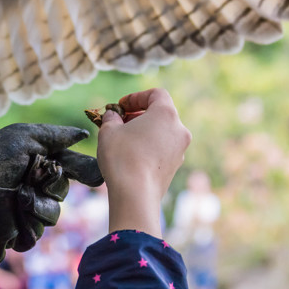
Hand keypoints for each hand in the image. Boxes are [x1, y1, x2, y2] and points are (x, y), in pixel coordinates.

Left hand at [0, 123, 99, 288]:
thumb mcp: (22, 137)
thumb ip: (55, 136)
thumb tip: (85, 134)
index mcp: (35, 163)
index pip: (70, 167)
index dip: (83, 172)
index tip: (94, 177)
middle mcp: (31, 187)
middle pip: (63, 193)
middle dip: (53, 187)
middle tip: (34, 179)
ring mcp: (22, 212)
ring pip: (52, 217)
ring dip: (40, 208)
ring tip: (21, 199)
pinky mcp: (10, 234)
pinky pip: (33, 237)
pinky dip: (26, 227)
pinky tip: (13, 218)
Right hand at [97, 88, 190, 235]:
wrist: (135, 194)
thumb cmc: (122, 157)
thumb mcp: (108, 130)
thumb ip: (111, 117)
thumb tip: (113, 115)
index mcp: (166, 114)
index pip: (156, 94)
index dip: (136, 97)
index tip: (120, 106)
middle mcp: (179, 129)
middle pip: (160, 113)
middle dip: (139, 115)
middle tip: (119, 122)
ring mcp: (180, 150)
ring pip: (162, 132)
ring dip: (144, 131)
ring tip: (123, 139)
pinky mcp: (175, 166)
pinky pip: (163, 148)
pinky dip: (149, 146)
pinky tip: (131, 155)